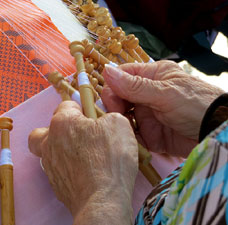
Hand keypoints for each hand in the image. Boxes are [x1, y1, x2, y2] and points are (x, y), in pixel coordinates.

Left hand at [29, 101, 137, 224]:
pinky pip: (58, 169)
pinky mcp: (55, 183)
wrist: (102, 201)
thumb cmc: (109, 161)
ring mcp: (50, 164)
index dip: (82, 108)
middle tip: (79, 135)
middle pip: (47, 129)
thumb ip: (108, 115)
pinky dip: (69, 168)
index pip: (66, 105)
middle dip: (60, 129)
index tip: (93, 116)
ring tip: (85, 155)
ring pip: (49, 150)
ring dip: (63, 149)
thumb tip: (104, 121)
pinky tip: (85, 172)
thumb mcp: (118, 125)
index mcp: (62, 123)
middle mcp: (49, 141)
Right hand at [102, 60, 224, 156]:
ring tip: (121, 132)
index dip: (112, 88)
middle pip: (118, 98)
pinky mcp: (149, 135)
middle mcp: (146, 95)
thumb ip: (134, 85)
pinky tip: (129, 142)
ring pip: (122, 118)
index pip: (122, 77)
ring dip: (119, 125)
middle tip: (118, 119)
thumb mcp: (164, 93)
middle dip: (114, 109)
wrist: (216, 133)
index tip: (113, 103)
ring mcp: (147, 115)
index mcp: (151, 76)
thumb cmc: (196, 105)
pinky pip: (132, 136)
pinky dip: (128, 139)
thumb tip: (106, 70)